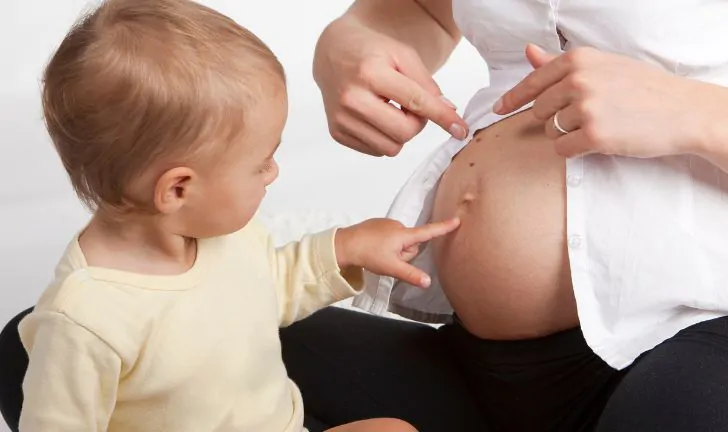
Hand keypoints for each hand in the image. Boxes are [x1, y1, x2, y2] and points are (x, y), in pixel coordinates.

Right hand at [313, 16, 467, 156]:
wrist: (333, 53)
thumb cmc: (372, 52)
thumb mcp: (403, 55)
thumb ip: (427, 84)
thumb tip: (448, 112)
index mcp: (370, 73)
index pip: (416, 102)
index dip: (442, 117)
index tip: (461, 130)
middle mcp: (351, 98)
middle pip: (404, 133)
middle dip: (417, 124)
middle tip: (412, 108)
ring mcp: (341, 119)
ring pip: (390, 148)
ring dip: (400, 134)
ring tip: (392, 111)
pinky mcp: (337, 133)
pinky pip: (375, 151)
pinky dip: (384, 138)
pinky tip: (377, 117)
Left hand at [335, 217, 460, 287]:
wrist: (344, 244)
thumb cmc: (369, 255)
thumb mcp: (392, 268)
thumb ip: (411, 275)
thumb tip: (428, 282)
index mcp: (404, 235)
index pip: (429, 232)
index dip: (444, 228)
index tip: (457, 220)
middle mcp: (398, 226)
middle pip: (412, 244)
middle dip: (405, 254)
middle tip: (390, 260)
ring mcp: (387, 223)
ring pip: (400, 241)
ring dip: (395, 250)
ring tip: (379, 254)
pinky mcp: (378, 224)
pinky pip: (390, 236)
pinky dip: (385, 244)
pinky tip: (374, 248)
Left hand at [493, 44, 703, 157]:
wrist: (682, 111)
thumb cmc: (644, 88)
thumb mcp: (603, 66)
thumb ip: (560, 63)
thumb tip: (528, 53)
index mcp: (578, 60)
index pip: (533, 82)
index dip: (512, 99)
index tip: (498, 109)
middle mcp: (578, 81)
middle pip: (539, 110)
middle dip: (554, 118)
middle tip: (585, 117)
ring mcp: (586, 108)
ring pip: (550, 131)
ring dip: (566, 134)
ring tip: (597, 126)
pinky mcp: (594, 136)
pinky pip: (562, 150)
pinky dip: (573, 150)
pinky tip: (595, 142)